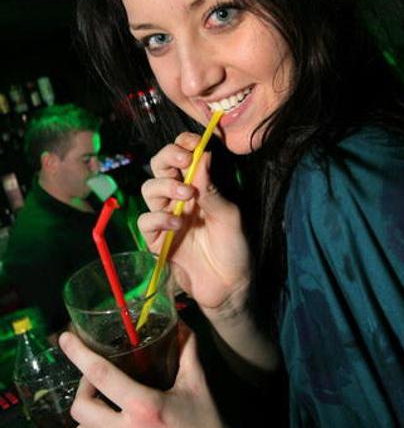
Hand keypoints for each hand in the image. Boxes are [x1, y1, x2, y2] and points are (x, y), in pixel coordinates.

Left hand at [59, 330, 233, 427]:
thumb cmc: (206, 424)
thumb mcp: (197, 383)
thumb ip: (186, 350)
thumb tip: (181, 324)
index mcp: (145, 407)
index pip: (100, 375)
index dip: (79, 354)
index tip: (66, 338)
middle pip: (80, 408)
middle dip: (83, 389)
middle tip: (97, 381)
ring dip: (86, 418)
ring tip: (102, 407)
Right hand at [138, 132, 249, 316]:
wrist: (230, 285)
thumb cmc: (233, 247)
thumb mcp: (228, 215)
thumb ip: (211, 188)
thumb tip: (203, 154)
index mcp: (197, 186)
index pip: (182, 156)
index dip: (183, 144)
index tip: (194, 141)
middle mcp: (178, 198)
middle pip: (159, 167)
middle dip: (168, 158)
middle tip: (184, 161)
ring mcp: (165, 217)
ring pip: (149, 190)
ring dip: (165, 187)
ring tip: (187, 195)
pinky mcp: (156, 239)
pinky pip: (146, 221)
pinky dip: (159, 218)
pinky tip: (177, 224)